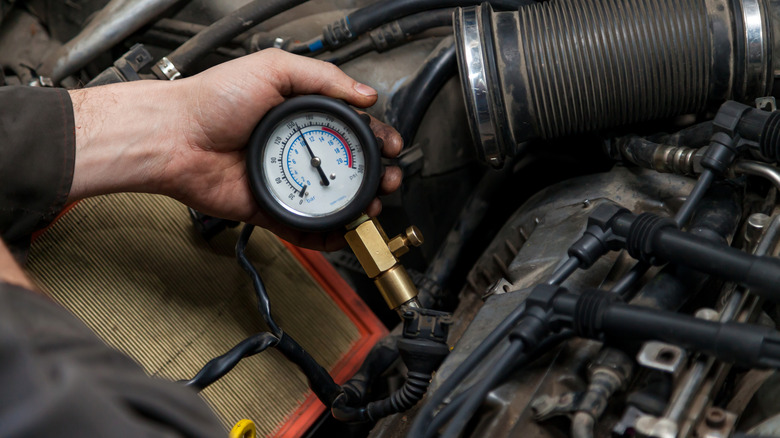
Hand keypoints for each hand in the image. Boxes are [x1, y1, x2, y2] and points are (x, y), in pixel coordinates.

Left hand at [68, 49, 402, 250]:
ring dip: (358, 206)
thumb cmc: (213, 100)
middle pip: (349, 168)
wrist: (176, 137)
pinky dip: (327, 236)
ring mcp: (285, 180)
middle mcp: (296, 149)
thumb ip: (324, 78)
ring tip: (371, 206)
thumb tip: (365, 95)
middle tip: (388, 180)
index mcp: (302, 115)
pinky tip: (343, 232)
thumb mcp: (274, 69)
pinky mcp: (271, 209)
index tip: (391, 145)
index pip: (352, 129)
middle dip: (376, 176)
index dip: (377, 138)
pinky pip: (304, 227)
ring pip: (332, 199)